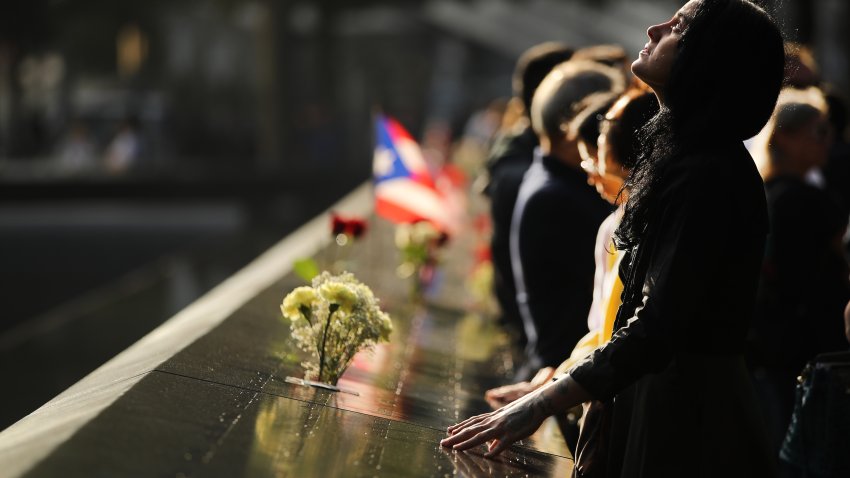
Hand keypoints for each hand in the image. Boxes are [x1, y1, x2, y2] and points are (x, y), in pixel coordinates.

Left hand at [441, 374, 590, 456]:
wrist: (538, 403)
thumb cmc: (523, 412)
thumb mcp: (507, 419)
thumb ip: (496, 433)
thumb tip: (489, 449)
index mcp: (492, 417)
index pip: (472, 423)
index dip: (460, 427)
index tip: (449, 431)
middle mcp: (494, 421)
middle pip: (471, 430)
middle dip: (456, 437)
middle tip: (443, 442)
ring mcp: (502, 427)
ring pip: (481, 436)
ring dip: (467, 443)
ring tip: (455, 448)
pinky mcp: (513, 434)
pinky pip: (502, 443)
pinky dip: (495, 449)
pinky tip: (487, 456)